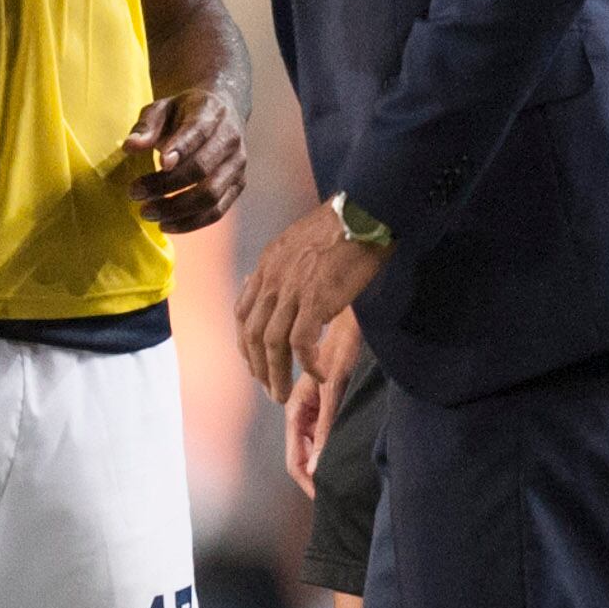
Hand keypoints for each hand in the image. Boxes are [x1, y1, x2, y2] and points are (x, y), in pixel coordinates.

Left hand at [125, 88, 244, 230]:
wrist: (222, 113)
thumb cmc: (183, 113)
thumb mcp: (161, 108)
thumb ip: (146, 126)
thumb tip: (130, 147)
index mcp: (211, 112)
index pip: (198, 132)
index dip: (181, 149)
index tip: (159, 163)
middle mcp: (230, 138)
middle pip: (201, 169)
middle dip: (165, 185)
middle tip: (134, 193)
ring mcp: (237, 164)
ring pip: (211, 195)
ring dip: (176, 209)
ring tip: (146, 212)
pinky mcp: (237, 185)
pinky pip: (217, 211)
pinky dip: (191, 223)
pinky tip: (165, 225)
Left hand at [235, 204, 384, 402]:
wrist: (364, 213)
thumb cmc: (341, 227)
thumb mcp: (298, 243)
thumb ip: (284, 267)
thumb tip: (279, 284)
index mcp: (267, 266)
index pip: (243, 313)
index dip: (245, 343)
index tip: (254, 363)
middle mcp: (272, 279)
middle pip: (253, 334)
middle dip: (257, 367)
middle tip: (268, 388)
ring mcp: (292, 290)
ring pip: (271, 344)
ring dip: (275, 374)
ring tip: (282, 394)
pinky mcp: (316, 299)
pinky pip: (301, 342)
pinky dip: (306, 363)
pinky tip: (317, 373)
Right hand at [282, 309, 360, 496]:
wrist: (353, 319)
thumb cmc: (343, 348)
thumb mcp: (335, 390)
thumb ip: (325, 427)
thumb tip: (316, 470)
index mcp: (295, 410)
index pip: (295, 462)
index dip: (308, 484)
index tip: (326, 501)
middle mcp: (300, 412)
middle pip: (304, 458)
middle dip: (317, 478)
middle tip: (341, 497)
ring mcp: (312, 408)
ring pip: (314, 447)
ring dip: (326, 464)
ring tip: (348, 480)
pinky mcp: (326, 403)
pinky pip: (325, 435)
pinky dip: (333, 448)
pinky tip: (351, 455)